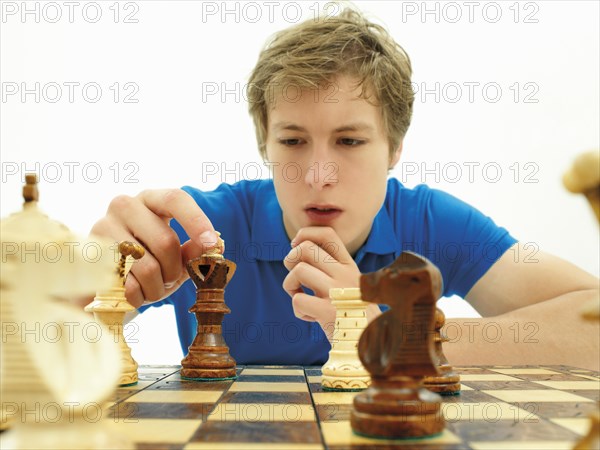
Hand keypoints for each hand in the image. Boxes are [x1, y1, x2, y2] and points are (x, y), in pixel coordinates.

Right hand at [90, 189, 217, 307]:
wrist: (106, 283)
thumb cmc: (148, 263)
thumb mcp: (176, 257)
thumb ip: (193, 251)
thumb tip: (212, 246)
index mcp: (150, 200)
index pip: (175, 199)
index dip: (197, 221)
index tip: (212, 244)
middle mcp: (124, 206)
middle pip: (165, 241)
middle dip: (174, 270)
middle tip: (170, 280)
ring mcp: (103, 228)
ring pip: (148, 268)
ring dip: (158, 288)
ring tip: (151, 287)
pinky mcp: (92, 257)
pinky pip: (128, 286)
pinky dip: (139, 297)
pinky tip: (134, 292)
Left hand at [283, 227, 362, 339]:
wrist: (376, 346)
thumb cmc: (357, 316)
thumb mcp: (351, 286)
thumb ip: (332, 270)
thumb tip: (298, 252)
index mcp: (350, 266)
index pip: (327, 233)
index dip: (305, 234)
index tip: (297, 247)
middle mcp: (345, 274)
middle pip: (306, 248)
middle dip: (290, 259)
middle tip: (296, 277)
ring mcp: (337, 292)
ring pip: (299, 270)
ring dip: (290, 284)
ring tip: (299, 296)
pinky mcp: (329, 313)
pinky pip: (298, 300)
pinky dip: (298, 310)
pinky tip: (310, 318)